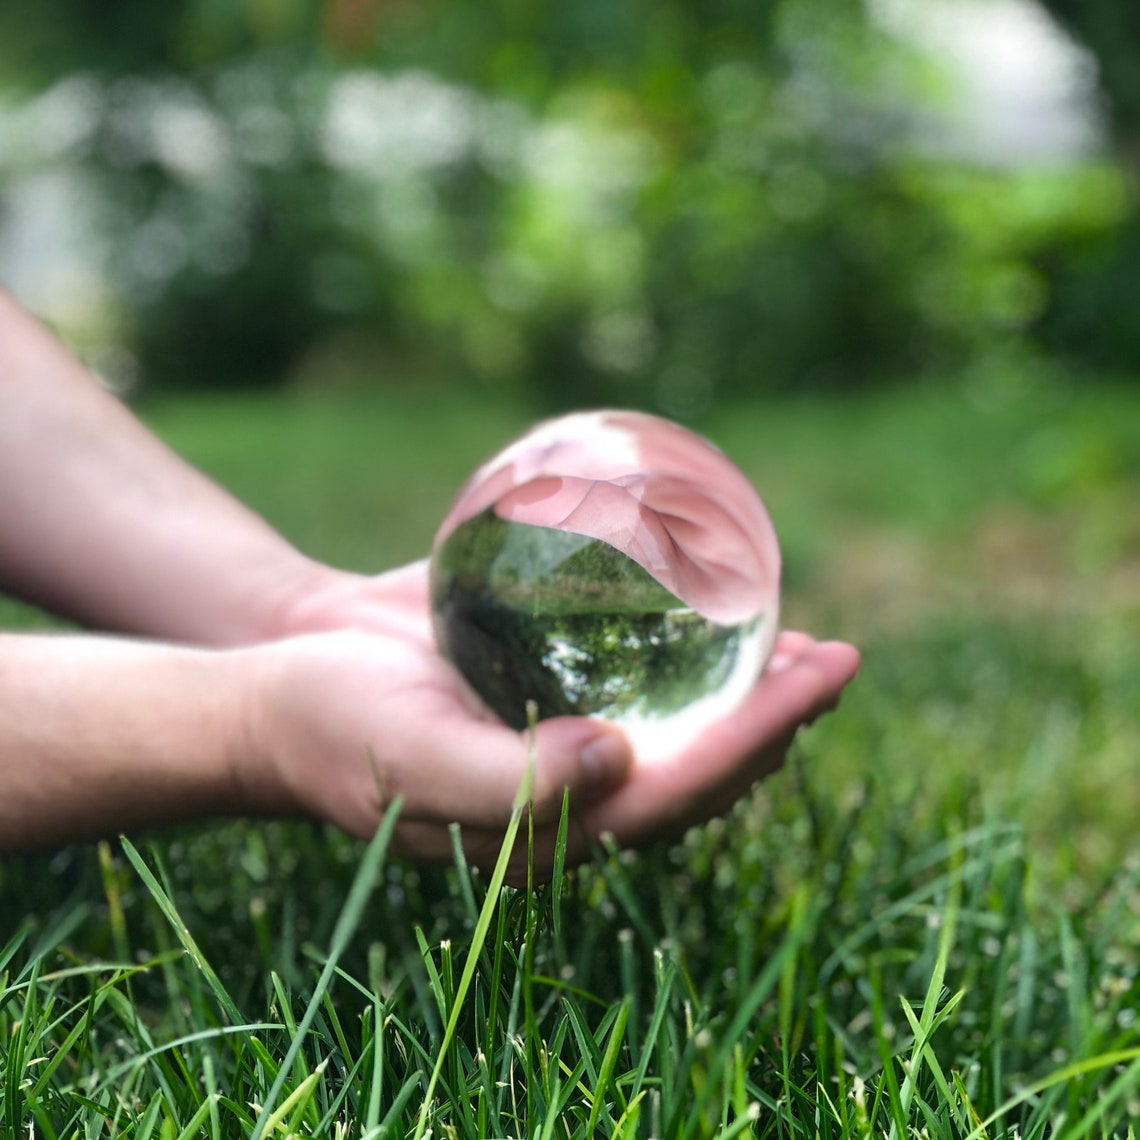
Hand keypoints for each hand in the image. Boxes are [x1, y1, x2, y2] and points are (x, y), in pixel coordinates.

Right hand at [241, 561, 858, 880]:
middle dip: (778, 718)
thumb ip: (511, 786)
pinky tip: (722, 614)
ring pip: (683, 727)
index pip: (682, 792)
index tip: (819, 678)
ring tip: (810, 643)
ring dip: (750, 690)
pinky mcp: (550, 689)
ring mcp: (566, 739)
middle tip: (840, 656)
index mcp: (553, 830)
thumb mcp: (414, 757)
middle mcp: (575, 792)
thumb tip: (620, 766)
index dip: (758, 740)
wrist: (287, 681)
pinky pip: (639, 679)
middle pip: (703, 764)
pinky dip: (691, 654)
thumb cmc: (340, 726)